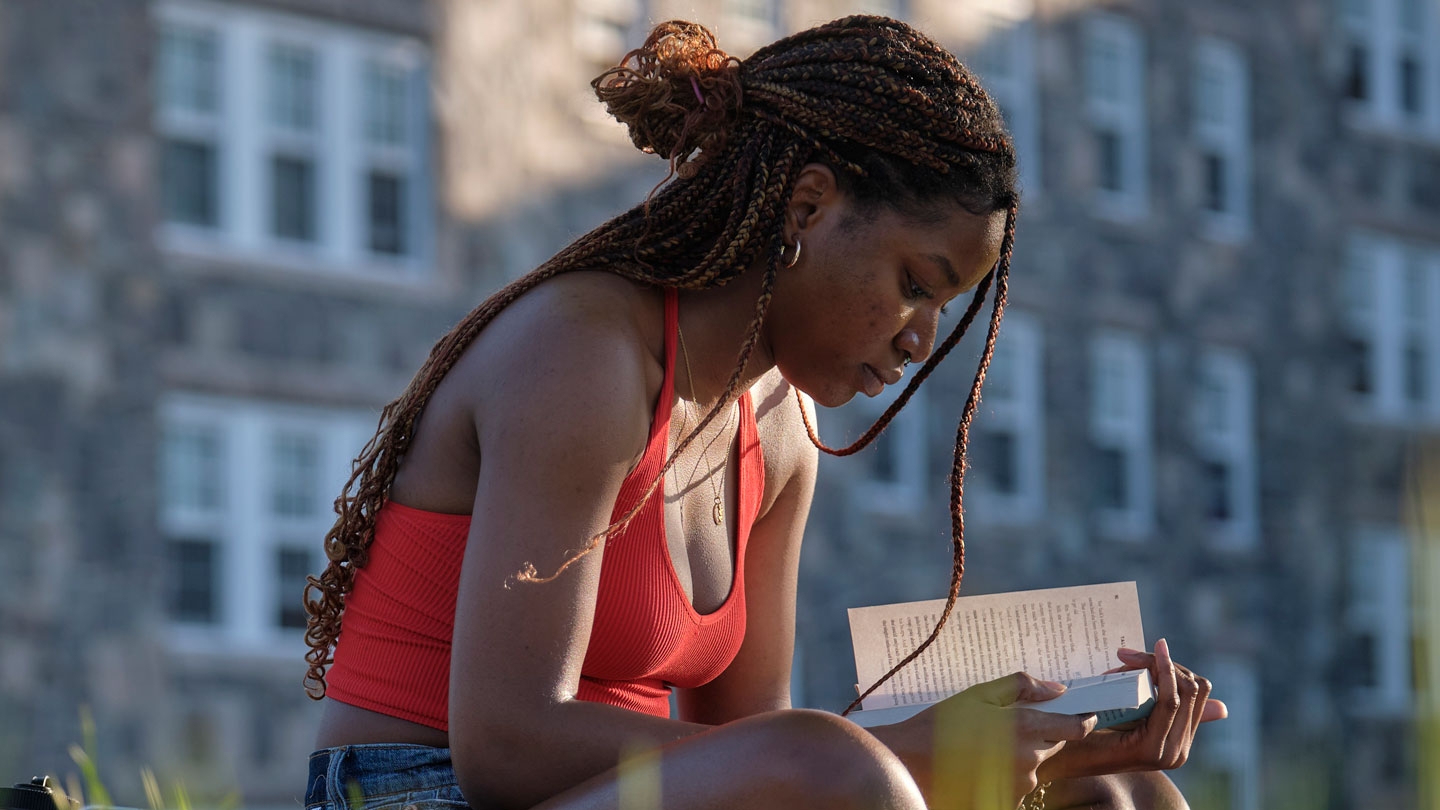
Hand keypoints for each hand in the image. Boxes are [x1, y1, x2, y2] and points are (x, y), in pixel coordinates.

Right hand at [875, 672, 1095, 809]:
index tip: (1082, 715)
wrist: (909, 763)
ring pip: (1033, 765)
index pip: (1075, 727)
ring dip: (1019, 756)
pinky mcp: (1008, 801)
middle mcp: (1028, 757)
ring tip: (983, 749)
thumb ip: (1021, 687)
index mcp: (1024, 726)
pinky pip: (1017, 785)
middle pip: (1052, 744)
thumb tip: (1057, 688)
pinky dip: (1005, 776)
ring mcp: (1019, 784)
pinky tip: (979, 768)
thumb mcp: (978, 694)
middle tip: (1005, 728)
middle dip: (1038, 734)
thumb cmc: (940, 726)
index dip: (1081, 720)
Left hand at [1037, 638, 1227, 781]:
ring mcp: (1169, 753)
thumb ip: (1157, 699)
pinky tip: (1140, 662)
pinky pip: (1168, 702)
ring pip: (1183, 692)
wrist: (1060, 756)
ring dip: (1155, 666)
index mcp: (1178, 740)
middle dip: (1164, 663)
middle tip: (1128, 656)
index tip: (1152, 649)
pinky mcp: (1152, 749)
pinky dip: (1160, 675)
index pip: (1198, 692)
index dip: (1176, 666)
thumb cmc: (1089, 730)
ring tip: (1125, 659)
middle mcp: (1180, 750)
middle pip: (1193, 688)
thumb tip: (1222, 706)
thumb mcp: (1131, 710)